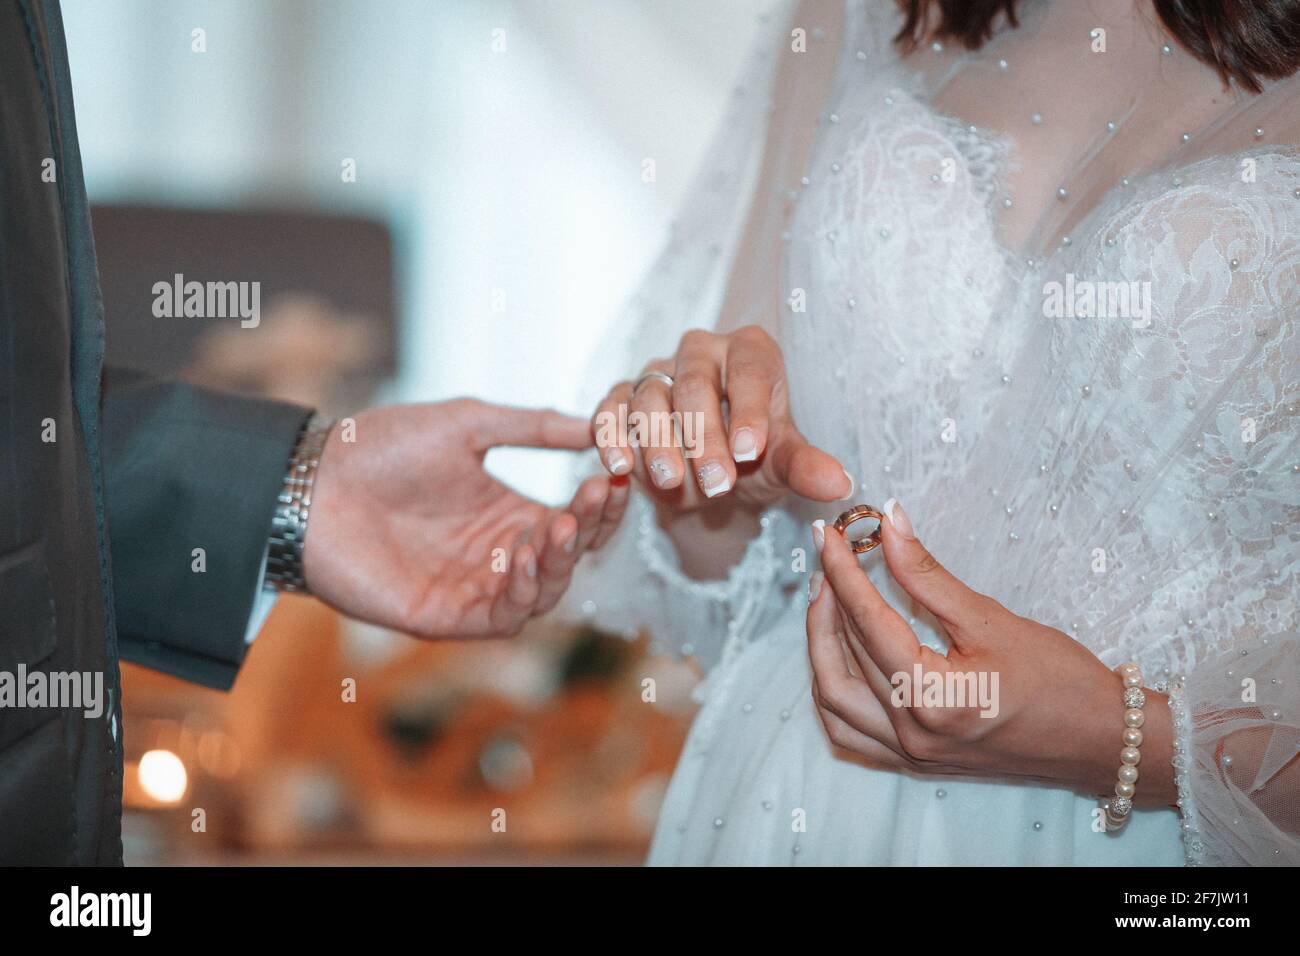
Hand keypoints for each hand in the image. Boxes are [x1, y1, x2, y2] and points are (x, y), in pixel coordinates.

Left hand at [303, 400, 628, 638]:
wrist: (310, 483)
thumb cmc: (378, 448)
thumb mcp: (466, 424)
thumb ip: (531, 427)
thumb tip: (595, 422)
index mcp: (507, 514)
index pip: (573, 519)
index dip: (598, 503)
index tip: (613, 475)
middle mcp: (497, 555)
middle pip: (565, 559)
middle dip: (585, 530)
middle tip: (591, 498)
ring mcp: (473, 588)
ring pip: (541, 593)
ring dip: (558, 563)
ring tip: (560, 527)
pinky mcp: (445, 616)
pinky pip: (500, 617)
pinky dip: (521, 592)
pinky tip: (523, 555)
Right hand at [592, 325, 851, 512]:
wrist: (711, 478)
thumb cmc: (754, 457)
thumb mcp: (782, 464)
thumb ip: (805, 467)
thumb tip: (839, 484)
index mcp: (750, 352)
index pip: (749, 371)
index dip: (749, 410)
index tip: (751, 452)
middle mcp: (701, 351)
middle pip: (695, 384)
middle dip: (704, 436)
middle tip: (718, 483)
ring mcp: (658, 373)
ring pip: (650, 397)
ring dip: (658, 442)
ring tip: (672, 482)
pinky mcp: (622, 398)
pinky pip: (610, 410)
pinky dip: (611, 437)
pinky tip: (620, 468)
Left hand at [806, 500, 1174, 804]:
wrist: (1101, 740)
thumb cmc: (1061, 681)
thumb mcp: (991, 618)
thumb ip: (927, 574)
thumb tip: (888, 522)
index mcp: (933, 699)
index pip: (868, 623)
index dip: (843, 571)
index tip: (827, 534)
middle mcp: (913, 734)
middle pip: (843, 659)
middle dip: (827, 602)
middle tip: (827, 558)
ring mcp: (910, 755)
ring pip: (834, 699)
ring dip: (821, 647)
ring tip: (828, 599)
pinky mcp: (914, 761)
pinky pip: (849, 730)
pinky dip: (833, 690)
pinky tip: (838, 654)